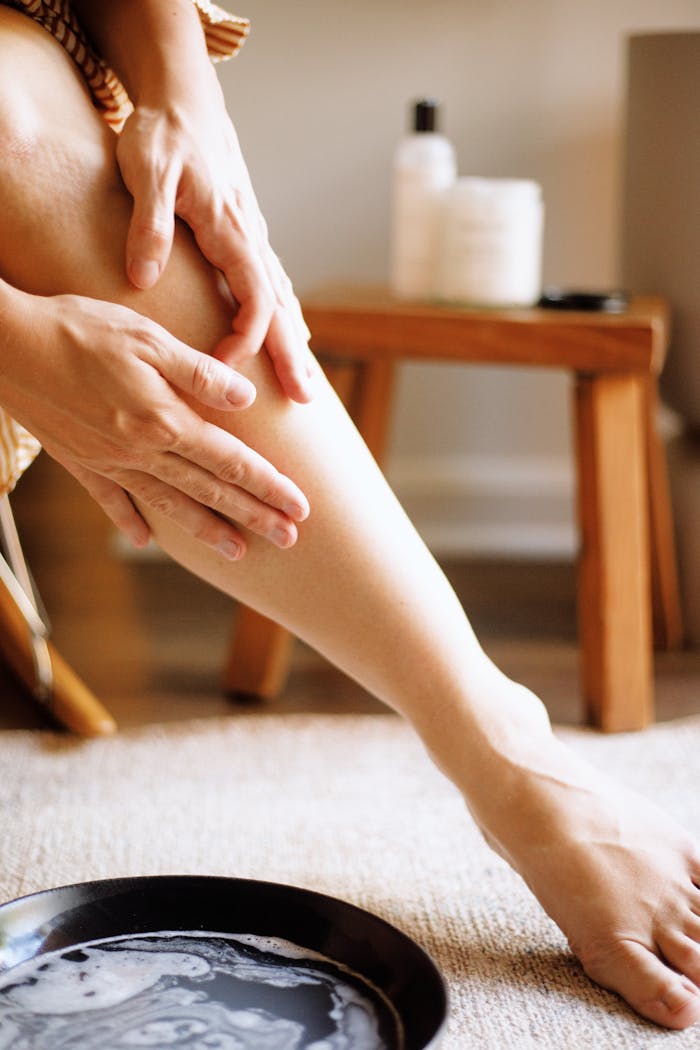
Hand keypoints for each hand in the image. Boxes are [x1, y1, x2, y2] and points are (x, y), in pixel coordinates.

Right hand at [3, 291, 308, 555]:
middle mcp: (141, 450)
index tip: (301, 510)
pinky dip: (131, 521)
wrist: (6, 346)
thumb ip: (199, 373)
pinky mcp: (79, 462)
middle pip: (210, 490)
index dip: (269, 486)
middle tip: (289, 542)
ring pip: (169, 504)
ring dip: (207, 530)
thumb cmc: (78, 328)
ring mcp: (109, 462)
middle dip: (253, 517)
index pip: (232, 462)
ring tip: (237, 552)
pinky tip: (146, 540)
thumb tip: (245, 401)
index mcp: (165, 420)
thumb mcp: (147, 338)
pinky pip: (111, 500)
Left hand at [116, 68, 313, 403]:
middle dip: (291, 358)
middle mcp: (251, 238)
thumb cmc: (164, 132)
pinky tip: (291, 334)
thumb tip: (144, 278)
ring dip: (293, 343)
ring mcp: (252, 237)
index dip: (244, 339)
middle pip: (281, 309)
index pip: (254, 299)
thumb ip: (148, 225)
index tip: (221, 368)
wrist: (184, 95)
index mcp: (231, 230)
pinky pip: (273, 284)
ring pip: (282, 298)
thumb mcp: (146, 172)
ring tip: (302, 384)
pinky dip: (285, 316)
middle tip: (304, 402)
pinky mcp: (245, 234)